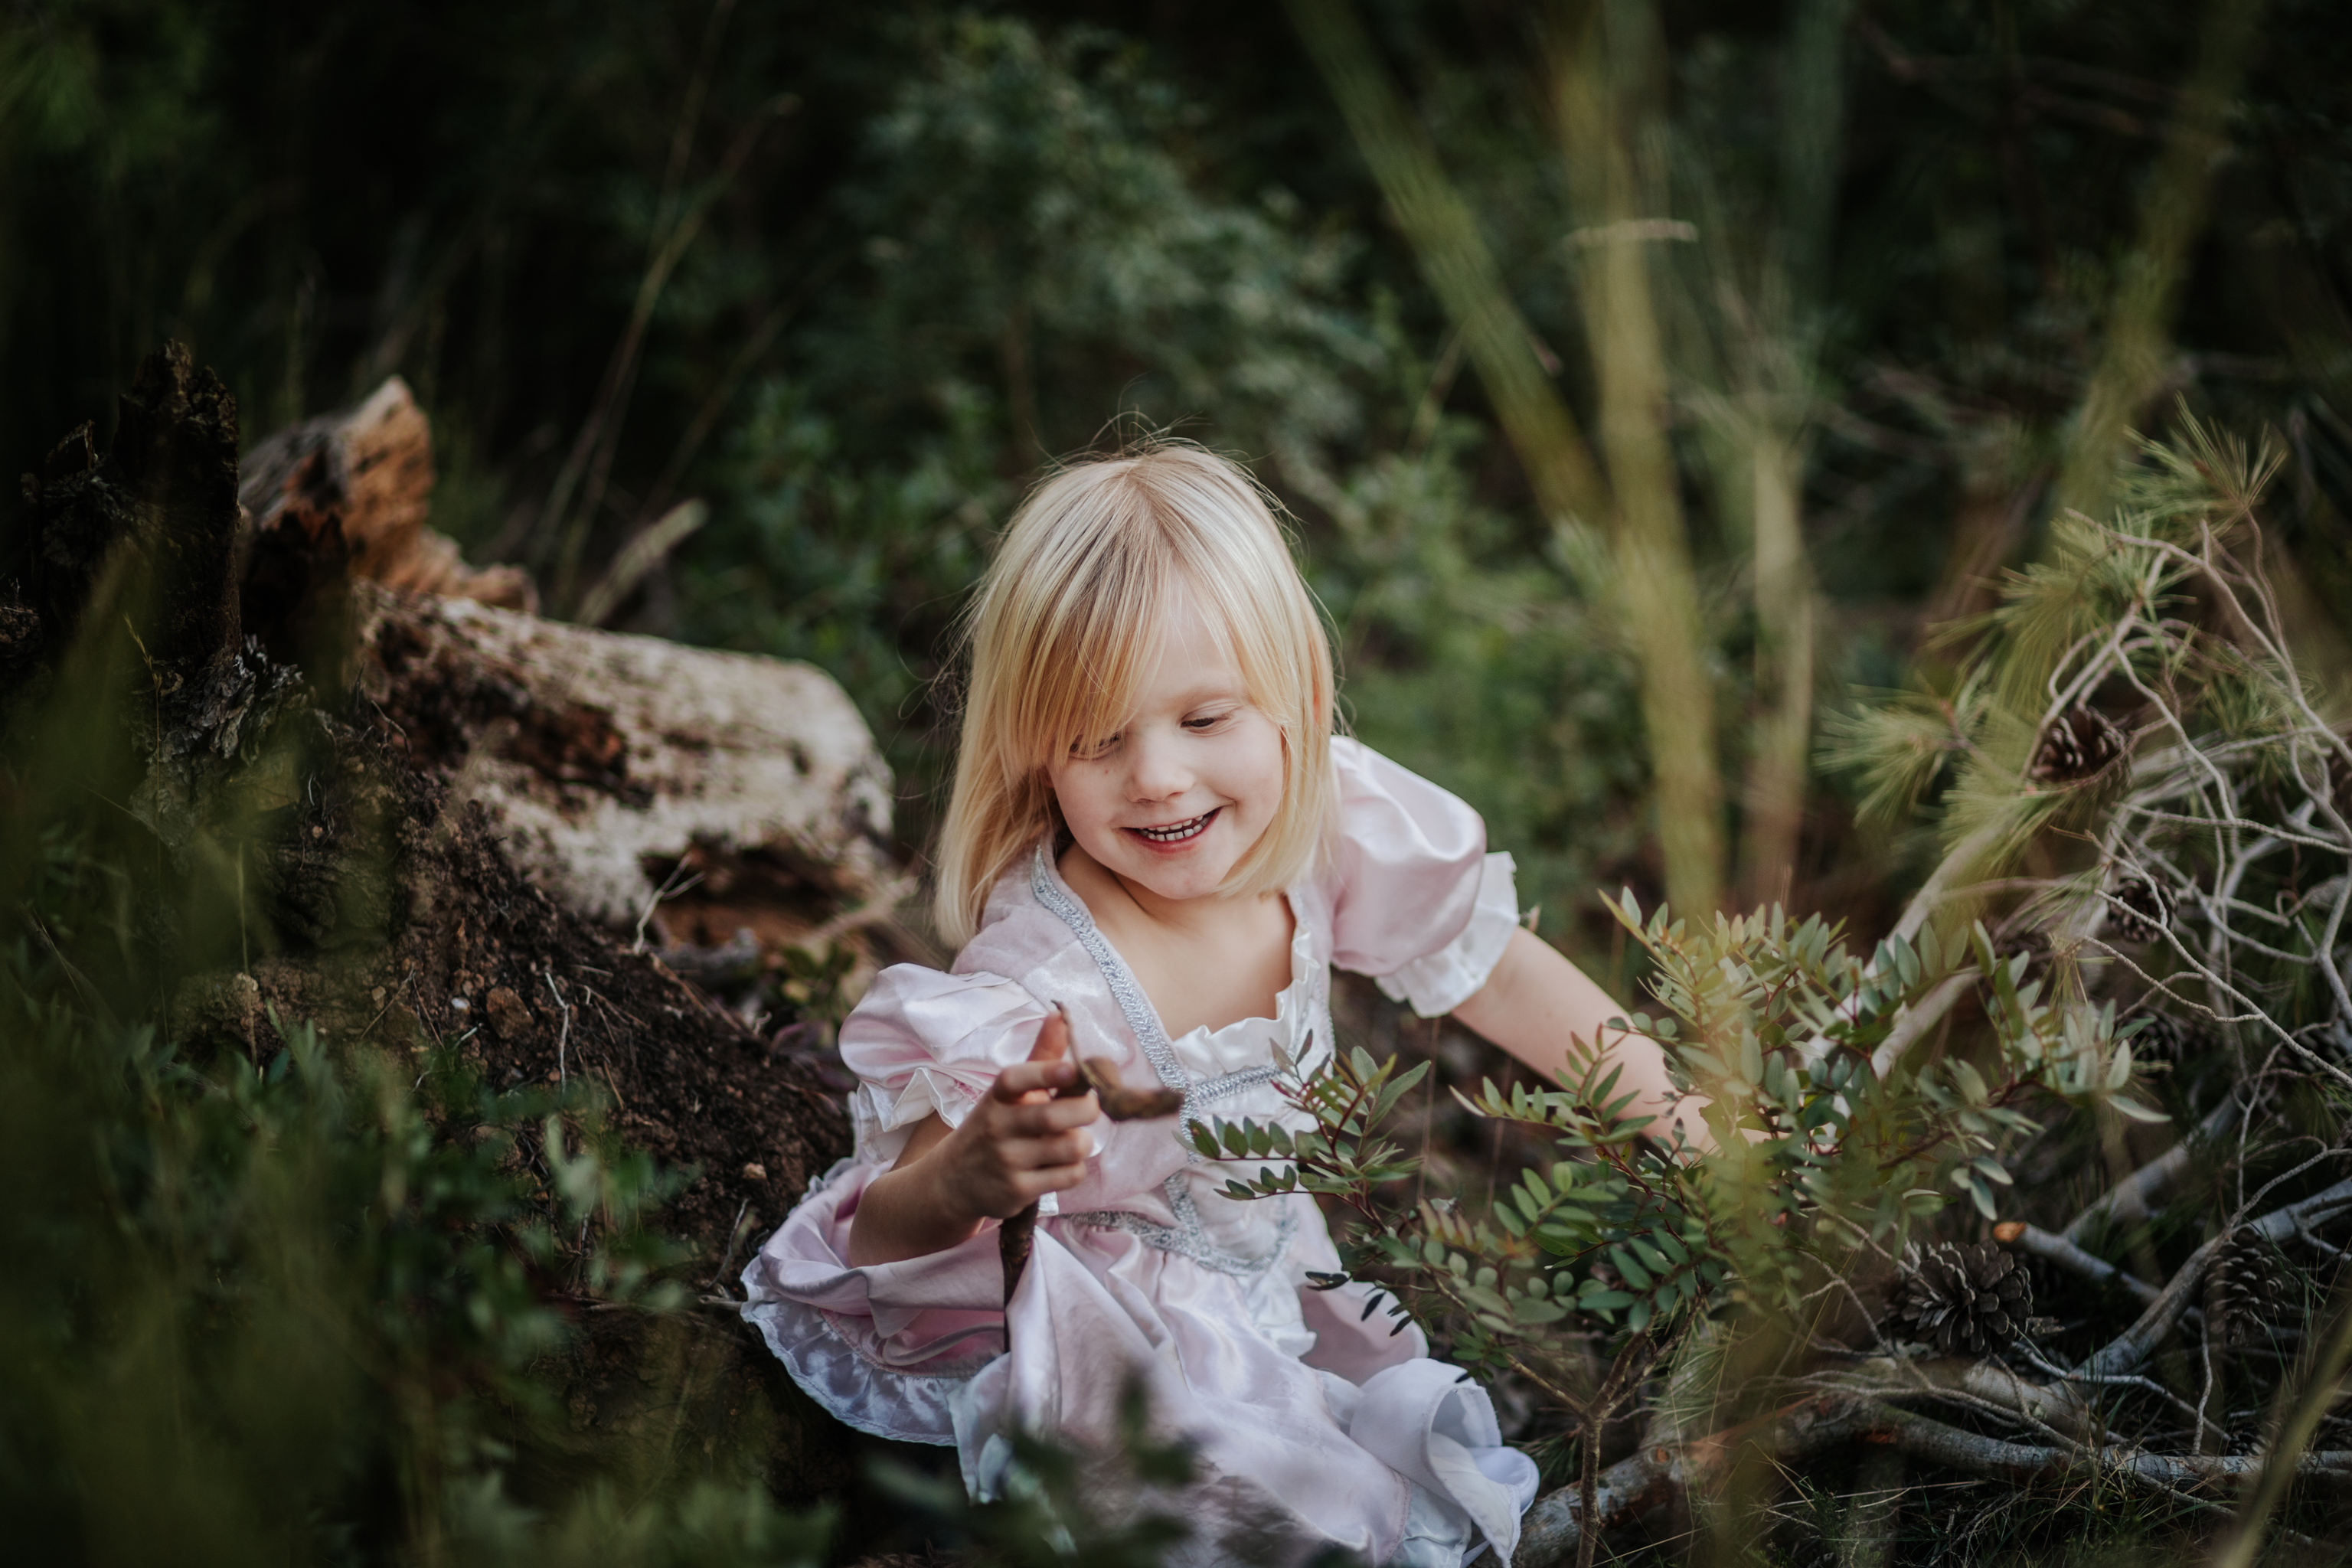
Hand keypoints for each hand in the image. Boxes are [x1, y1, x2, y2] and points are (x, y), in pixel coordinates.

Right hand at [931, 1005, 1100, 1221]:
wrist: (953, 1182)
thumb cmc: (993, 1127)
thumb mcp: (1008, 1093)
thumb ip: (1041, 1056)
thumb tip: (1060, 1014)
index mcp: (998, 1097)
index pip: (1016, 1079)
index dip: (1046, 1072)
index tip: (1073, 1070)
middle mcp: (998, 1127)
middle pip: (1054, 1117)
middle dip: (1086, 1109)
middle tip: (1090, 1107)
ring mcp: (1007, 1161)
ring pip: (1070, 1148)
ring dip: (1082, 1142)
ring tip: (1073, 1139)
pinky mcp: (1018, 1190)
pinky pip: (1069, 1176)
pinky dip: (1075, 1169)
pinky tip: (1062, 1164)